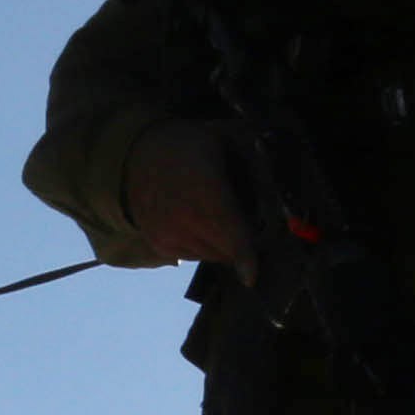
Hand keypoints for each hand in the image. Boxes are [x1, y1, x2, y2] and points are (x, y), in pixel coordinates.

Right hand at [123, 117, 253, 275]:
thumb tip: (279, 181)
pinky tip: (197, 221)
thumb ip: (253, 156)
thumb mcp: (222, 138)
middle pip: (226, 251)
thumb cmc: (187, 146)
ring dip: (222, 244)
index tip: (253, 276)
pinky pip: (194, 256)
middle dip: (241, 243)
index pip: (231, 234)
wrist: (135, 156)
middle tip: (244, 219)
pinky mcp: (159, 245)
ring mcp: (169, 235)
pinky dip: (203, 245)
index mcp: (205, 192)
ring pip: (211, 256)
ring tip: (214, 215)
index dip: (246, 257)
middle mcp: (184, 219)